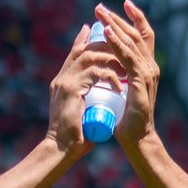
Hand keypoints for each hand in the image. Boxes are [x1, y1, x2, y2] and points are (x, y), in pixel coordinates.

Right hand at [45, 22, 114, 155]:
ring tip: (125, 71)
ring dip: (110, 61)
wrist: (62, 150)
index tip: (106, 37)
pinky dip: (110, 77)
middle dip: (105, 47)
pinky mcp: (71, 89)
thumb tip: (102, 101)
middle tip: (124, 54)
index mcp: (63, 82)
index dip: (90, 43)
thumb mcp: (83, 113)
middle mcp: (62, 78)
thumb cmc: (75, 137)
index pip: (76, 54)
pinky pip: (95, 73)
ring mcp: (65, 82)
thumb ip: (89, 102)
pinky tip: (120, 87)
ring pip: (90, 57)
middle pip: (84, 50)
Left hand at [95, 0, 158, 148]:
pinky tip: (105, 32)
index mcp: (146, 68)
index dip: (134, 19)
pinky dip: (116, 43)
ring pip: (131, 42)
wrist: (136, 139)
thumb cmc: (126, 120)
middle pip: (136, 34)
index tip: (120, 5)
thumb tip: (104, 65)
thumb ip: (118, 76)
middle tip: (99, 7)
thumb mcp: (121, 90)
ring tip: (99, 13)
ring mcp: (147, 73)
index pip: (142, 37)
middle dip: (118, 18)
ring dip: (114, 25)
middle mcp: (150, 67)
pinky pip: (127, 56)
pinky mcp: (141, 80)